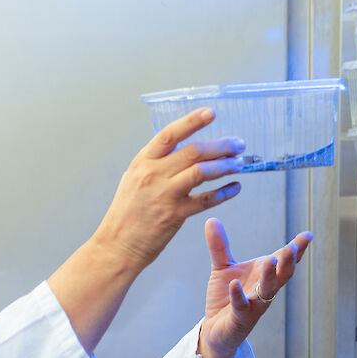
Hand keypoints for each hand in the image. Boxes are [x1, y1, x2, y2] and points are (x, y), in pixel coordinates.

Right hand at [91, 108, 246, 271]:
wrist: (117, 245)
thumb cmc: (126, 214)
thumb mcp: (133, 179)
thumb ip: (156, 164)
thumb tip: (181, 149)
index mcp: (143, 162)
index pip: (170, 134)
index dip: (193, 121)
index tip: (212, 113)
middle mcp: (153, 174)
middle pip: (193, 151)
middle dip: (221, 146)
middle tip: (238, 144)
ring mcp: (164, 194)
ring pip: (201, 172)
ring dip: (225, 165)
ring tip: (239, 163)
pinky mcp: (175, 215)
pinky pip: (205, 200)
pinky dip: (224, 192)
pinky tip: (235, 187)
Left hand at [198, 219, 312, 357]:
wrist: (215, 329)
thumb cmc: (226, 297)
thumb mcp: (222, 268)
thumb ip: (220, 246)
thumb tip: (212, 220)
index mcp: (264, 276)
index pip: (283, 262)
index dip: (297, 250)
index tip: (308, 235)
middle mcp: (264, 291)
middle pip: (281, 276)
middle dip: (288, 263)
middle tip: (293, 248)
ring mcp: (254, 306)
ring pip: (267, 292)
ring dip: (269, 277)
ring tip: (270, 260)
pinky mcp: (239, 319)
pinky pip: (241, 307)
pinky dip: (238, 296)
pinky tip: (235, 285)